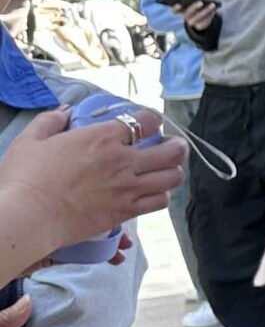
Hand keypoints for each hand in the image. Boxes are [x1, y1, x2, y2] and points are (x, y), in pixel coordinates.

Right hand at [0, 109, 183, 252]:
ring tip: (167, 170)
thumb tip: (64, 111)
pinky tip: (153, 192)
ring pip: (172, 178)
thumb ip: (50, 121)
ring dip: (174, 172)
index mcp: (103, 138)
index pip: (147, 121)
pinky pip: (159, 202)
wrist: (29, 216)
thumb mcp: (31, 140)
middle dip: (178, 146)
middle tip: (172, 146)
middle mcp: (123, 161)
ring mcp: (128, 188)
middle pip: (172, 151)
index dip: (154, 119)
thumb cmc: (26, 177)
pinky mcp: (125, 211)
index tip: (151, 123)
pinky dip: (161, 196)